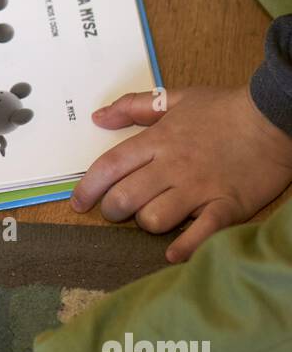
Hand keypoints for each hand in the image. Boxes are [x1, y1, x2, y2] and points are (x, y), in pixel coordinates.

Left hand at [71, 85, 291, 261]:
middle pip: (125, 198)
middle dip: (113, 210)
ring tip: (155, 218)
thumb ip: (135, 106)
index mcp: (159, 140)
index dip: (88, 188)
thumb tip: (98, 117)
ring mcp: (200, 188)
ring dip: (148, 224)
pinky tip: (173, 253)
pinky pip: (199, 235)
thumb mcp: (177, 98)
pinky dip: (184, 249)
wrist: (275, 117)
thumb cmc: (224, 109)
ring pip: (154, 219)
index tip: (79, 203)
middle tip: (119, 210)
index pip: (109, 168)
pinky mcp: (226, 206)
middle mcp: (173, 166)